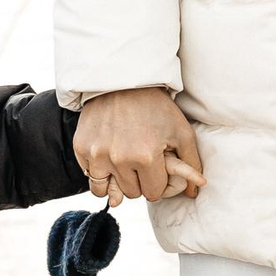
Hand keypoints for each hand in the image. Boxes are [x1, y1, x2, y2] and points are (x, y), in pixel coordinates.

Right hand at [75, 86, 203, 206]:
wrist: (123, 82)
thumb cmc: (156, 107)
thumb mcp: (181, 132)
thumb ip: (191, 164)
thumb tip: (195, 192)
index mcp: (146, 157)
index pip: (152, 193)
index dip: (157, 183)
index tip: (156, 170)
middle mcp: (119, 159)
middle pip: (131, 193)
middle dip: (138, 182)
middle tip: (140, 162)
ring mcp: (97, 155)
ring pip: (104, 191)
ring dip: (115, 182)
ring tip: (122, 165)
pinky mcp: (81, 149)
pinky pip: (89, 176)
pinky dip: (98, 170)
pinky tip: (108, 153)